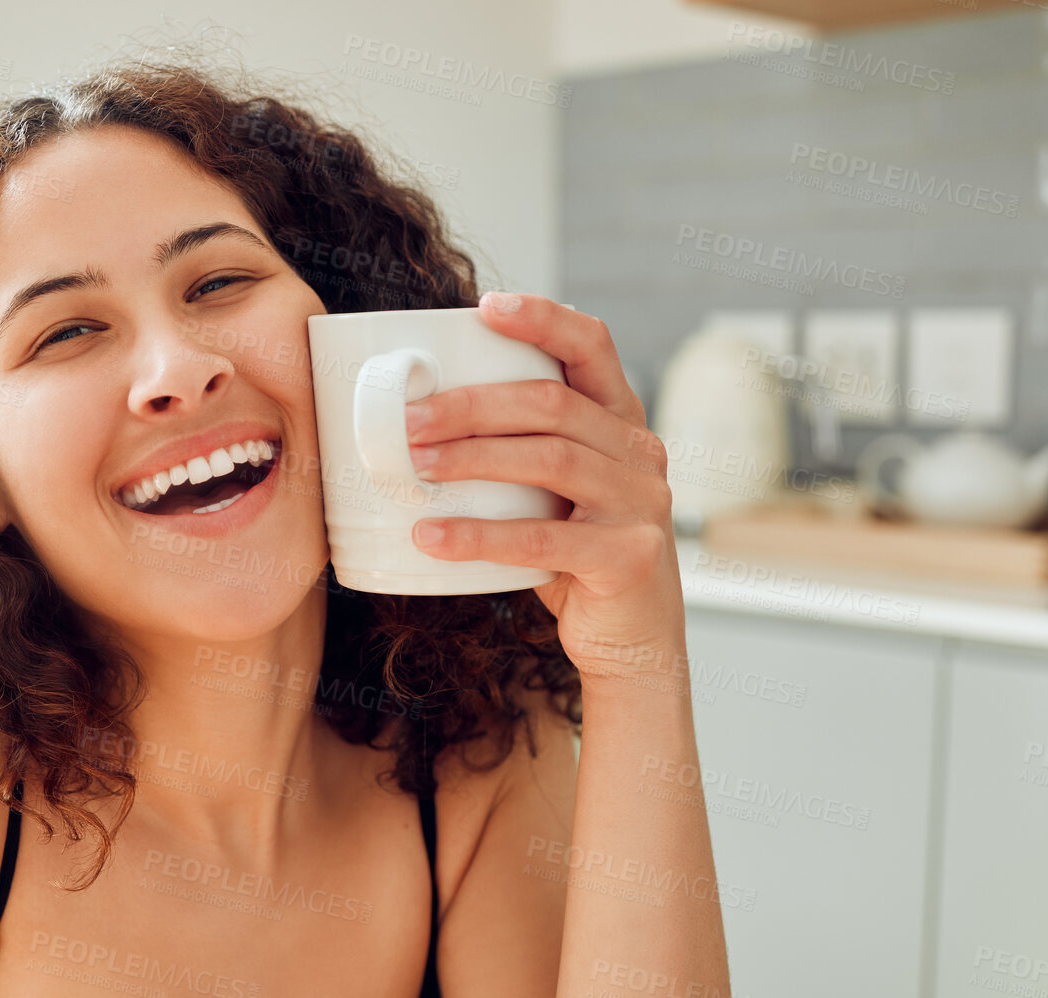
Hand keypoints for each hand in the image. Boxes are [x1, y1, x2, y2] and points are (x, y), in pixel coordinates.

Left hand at [405, 293, 686, 685]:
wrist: (630, 641)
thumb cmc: (573, 554)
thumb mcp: (555, 491)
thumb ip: (519, 448)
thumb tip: (412, 416)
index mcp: (621, 420)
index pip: (592, 346)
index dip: (542, 319)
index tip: (483, 307)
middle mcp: (640, 452)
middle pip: (552, 405)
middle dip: (471, 404)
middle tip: (406, 419)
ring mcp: (641, 504)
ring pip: (549, 460)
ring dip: (471, 458)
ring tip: (412, 467)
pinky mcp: (629, 558)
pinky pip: (543, 540)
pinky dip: (479, 537)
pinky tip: (429, 536)